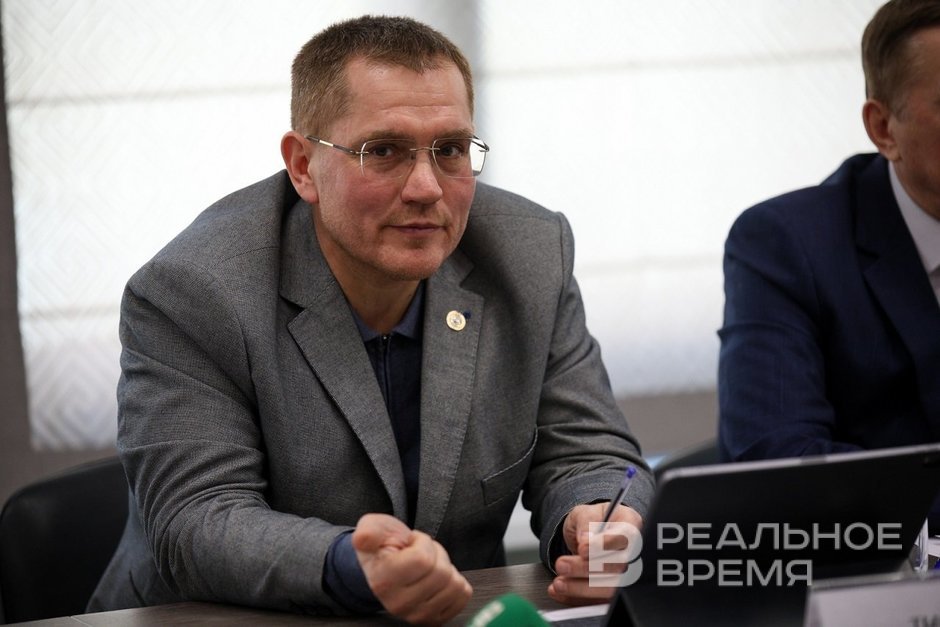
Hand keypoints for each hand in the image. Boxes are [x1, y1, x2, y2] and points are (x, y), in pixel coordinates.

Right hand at [351, 513, 471, 624]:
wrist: (384, 567)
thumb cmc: (382, 546)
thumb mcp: (372, 529)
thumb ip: (369, 532)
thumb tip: (362, 537)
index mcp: (384, 581)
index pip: (423, 559)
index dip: (423, 542)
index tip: (411, 542)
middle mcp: (399, 604)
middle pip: (442, 573)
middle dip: (436, 554)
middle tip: (420, 553)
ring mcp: (417, 615)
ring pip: (455, 585)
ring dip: (447, 567)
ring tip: (428, 565)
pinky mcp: (434, 619)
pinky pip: (462, 596)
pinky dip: (456, 581)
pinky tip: (437, 578)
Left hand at [547, 503, 641, 605]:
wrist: (588, 535)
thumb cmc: (593, 520)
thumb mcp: (586, 512)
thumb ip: (586, 522)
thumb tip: (586, 539)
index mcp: (630, 526)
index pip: (626, 537)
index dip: (604, 545)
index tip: (582, 548)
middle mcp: (633, 552)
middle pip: (618, 566)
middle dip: (587, 568)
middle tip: (561, 564)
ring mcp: (626, 575)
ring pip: (610, 589)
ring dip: (581, 588)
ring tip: (559, 582)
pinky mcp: (612, 592)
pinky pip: (598, 601)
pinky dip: (576, 598)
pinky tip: (560, 591)